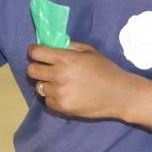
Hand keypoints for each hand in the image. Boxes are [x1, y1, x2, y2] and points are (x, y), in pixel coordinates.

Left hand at [26, 41, 143, 120]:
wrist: (120, 95)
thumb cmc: (106, 70)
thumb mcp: (90, 52)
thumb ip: (69, 47)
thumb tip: (52, 44)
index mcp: (66, 59)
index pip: (36, 53)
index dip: (34, 51)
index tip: (36, 52)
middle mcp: (59, 75)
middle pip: (31, 71)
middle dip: (36, 67)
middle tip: (46, 69)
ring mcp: (59, 93)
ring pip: (39, 87)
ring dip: (47, 84)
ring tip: (61, 84)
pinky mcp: (62, 107)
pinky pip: (47, 101)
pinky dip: (54, 98)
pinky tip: (67, 94)